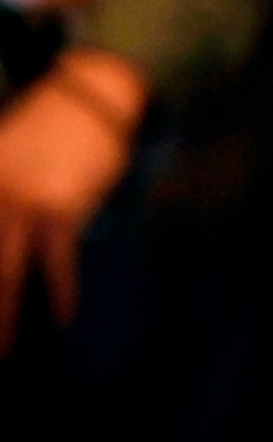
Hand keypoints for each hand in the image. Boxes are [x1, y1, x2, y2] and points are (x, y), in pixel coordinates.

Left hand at [0, 50, 144, 355]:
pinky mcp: (62, 207)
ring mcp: (24, 200)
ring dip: (4, 311)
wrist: (94, 92)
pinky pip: (57, 258)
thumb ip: (4, 192)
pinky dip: (59, 288)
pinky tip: (62, 315)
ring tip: (4, 349)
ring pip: (5, 268)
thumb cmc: (53, 124)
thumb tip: (14, 243)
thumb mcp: (6, 154)